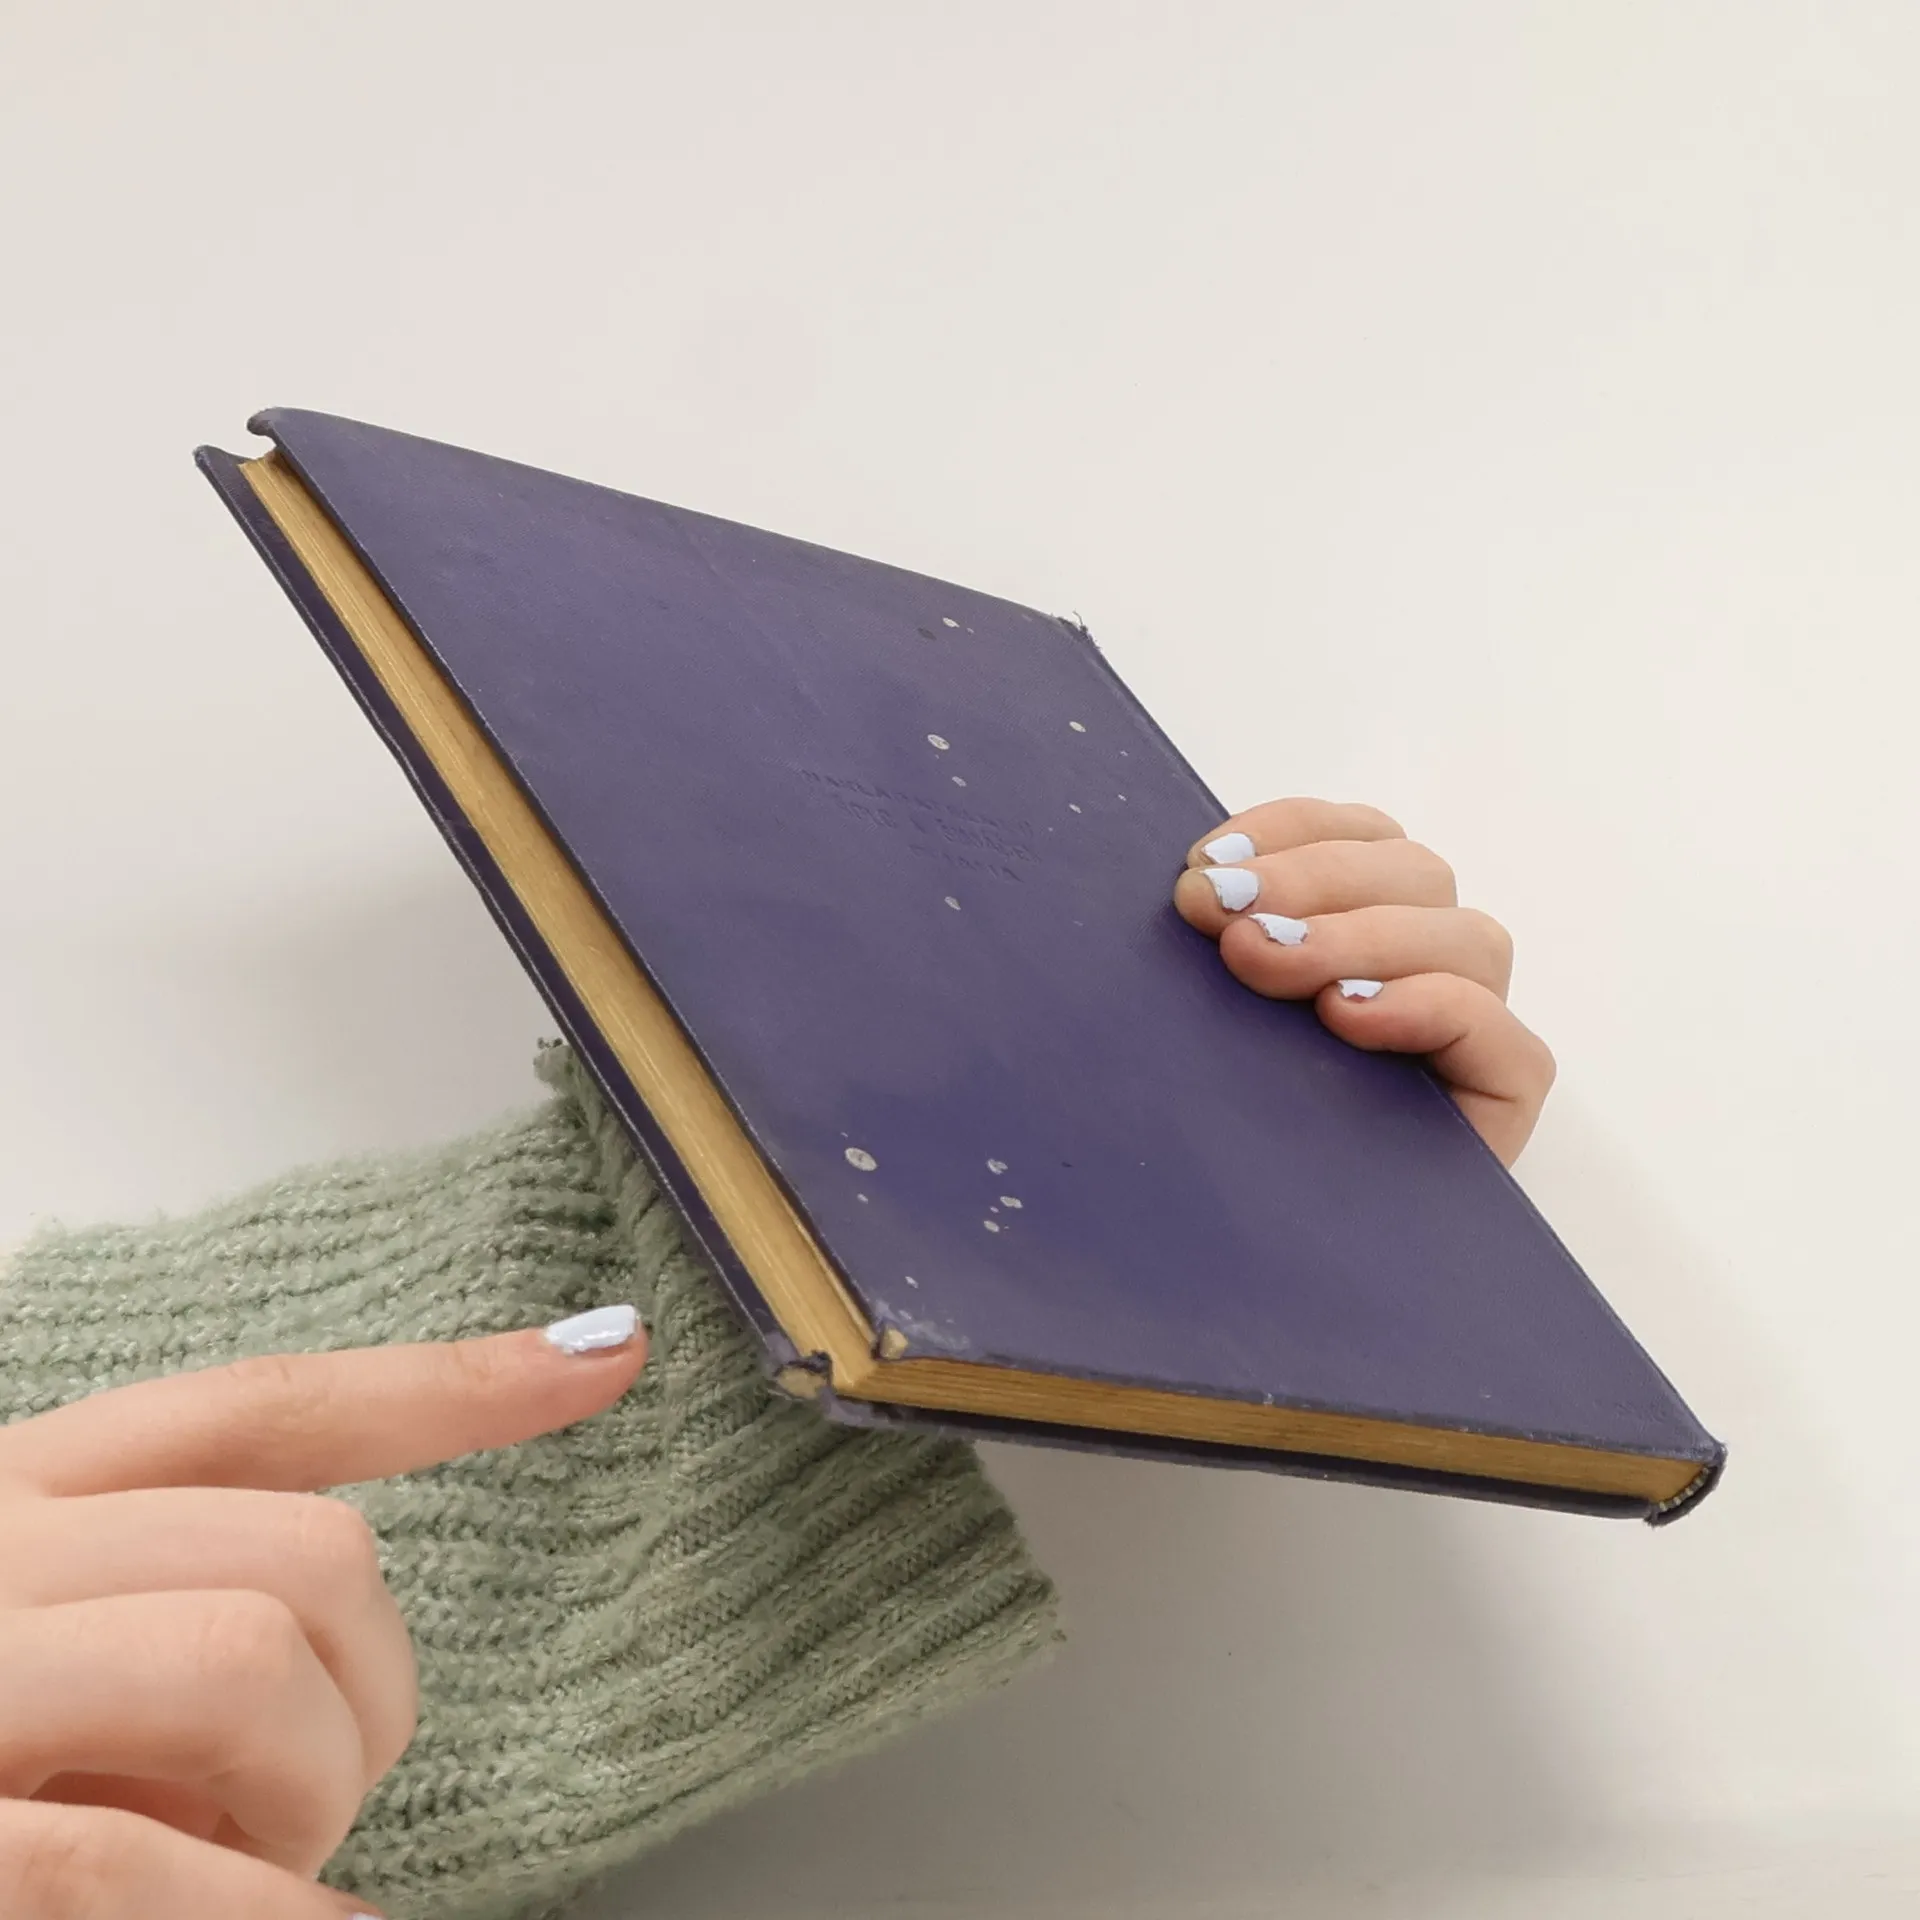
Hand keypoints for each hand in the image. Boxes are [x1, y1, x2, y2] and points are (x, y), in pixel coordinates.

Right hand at [0, 1305, 644, 1917]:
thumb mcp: (23, 1638)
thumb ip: (153, 1613)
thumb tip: (333, 1666)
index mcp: (14, 1492)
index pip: (271, 1409)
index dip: (455, 1381)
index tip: (607, 1359)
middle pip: (311, 1554)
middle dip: (365, 1696)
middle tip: (303, 1803)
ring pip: (257, 1661)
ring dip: (298, 1798)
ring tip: (227, 1866)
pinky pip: (148, 1855)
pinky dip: (264, 1912)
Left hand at [1173, 798, 1554, 1164]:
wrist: (1231, 1296)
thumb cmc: (1203, 1153)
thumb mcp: (1192, 1034)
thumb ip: (1208, 953)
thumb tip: (1184, 886)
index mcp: (1356, 933)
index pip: (1360, 840)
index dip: (1292, 830)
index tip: (1202, 858)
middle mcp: (1421, 976)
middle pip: (1414, 875)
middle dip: (1308, 878)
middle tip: (1214, 912)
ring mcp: (1466, 1042)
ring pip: (1465, 938)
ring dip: (1359, 932)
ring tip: (1264, 960)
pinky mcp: (1498, 1110)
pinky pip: (1506, 1039)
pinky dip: (1432, 1008)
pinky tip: (1348, 1018)